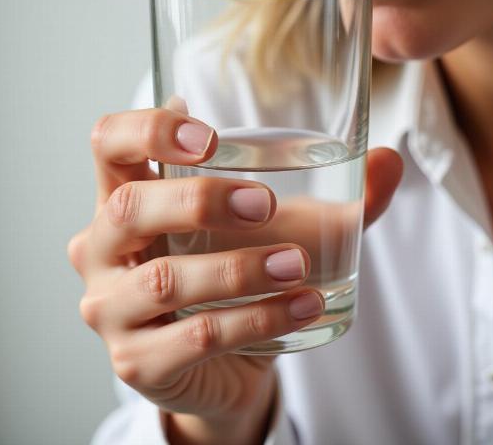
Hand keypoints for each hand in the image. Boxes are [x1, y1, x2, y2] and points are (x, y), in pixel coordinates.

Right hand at [68, 108, 401, 443]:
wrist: (224, 362)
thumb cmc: (236, 277)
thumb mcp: (275, 228)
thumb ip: (332, 198)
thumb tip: (391, 162)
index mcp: (126, 198)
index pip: (109, 144)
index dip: (148, 130)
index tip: (209, 137)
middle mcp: (102, 249)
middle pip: (128, 208)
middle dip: (201, 200)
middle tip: (263, 204)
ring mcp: (112, 309)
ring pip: (165, 279)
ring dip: (241, 268)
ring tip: (300, 265)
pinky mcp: (138, 361)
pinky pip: (196, 336)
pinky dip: (256, 318)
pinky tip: (302, 307)